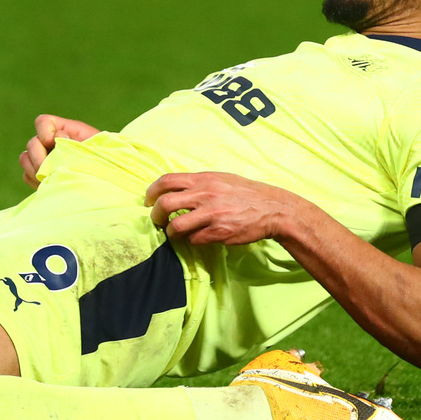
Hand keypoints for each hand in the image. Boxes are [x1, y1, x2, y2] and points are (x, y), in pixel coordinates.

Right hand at [19, 114, 100, 188]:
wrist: (109, 181)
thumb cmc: (106, 161)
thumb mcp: (95, 148)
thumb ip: (75, 142)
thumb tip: (56, 140)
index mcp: (65, 130)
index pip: (43, 122)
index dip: (43, 132)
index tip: (52, 143)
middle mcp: (51, 143)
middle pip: (31, 143)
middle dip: (39, 157)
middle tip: (50, 170)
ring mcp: (44, 159)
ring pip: (25, 159)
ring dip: (36, 170)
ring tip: (51, 178)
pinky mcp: (40, 175)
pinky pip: (27, 176)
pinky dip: (35, 181)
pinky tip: (50, 185)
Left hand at [144, 172, 294, 245]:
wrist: (272, 208)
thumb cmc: (245, 193)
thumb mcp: (221, 179)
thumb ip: (198, 184)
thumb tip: (175, 190)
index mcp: (203, 179)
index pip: (167, 181)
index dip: (151, 192)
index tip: (148, 201)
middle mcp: (205, 195)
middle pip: (165, 204)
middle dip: (155, 216)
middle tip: (157, 221)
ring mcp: (211, 215)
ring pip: (176, 227)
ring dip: (171, 232)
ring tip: (176, 232)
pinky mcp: (219, 232)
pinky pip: (194, 240)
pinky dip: (191, 240)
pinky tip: (197, 237)